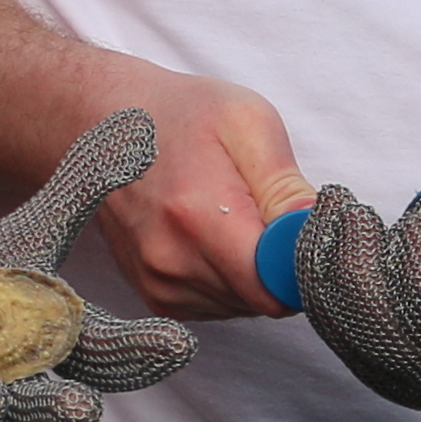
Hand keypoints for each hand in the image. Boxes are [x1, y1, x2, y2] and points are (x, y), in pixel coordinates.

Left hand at [0, 111, 193, 421]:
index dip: (138, 357)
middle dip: (58, 415)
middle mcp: (8, 398)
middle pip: (43, 416)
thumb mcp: (22, 240)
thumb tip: (136, 128)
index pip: (104, 360)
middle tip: (80, 410)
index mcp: (48, 352)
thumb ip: (78, 194)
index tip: (178, 346)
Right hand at [88, 71, 301, 320]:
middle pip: (263, 300)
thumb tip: (318, 231)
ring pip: (243, 306)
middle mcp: (172, 262)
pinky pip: (218, 306)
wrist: (102, 125)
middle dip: (280, 264)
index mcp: (198, 217)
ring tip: (233, 216)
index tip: (304, 232)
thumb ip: (286, 186)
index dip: (303, 266)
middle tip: (267, 210)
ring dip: (254, 272)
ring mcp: (158, 283)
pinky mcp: (154, 295)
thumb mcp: (247, 123)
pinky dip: (230, 279)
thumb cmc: (182, 115)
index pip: (275, 288)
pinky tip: (215, 235)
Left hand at [264, 127, 420, 410]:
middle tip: (355, 210)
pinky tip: (324, 222)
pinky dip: (314, 273)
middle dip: (360, 272)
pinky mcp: (374, 356)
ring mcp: (413, 371)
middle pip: (393, 344)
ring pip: (352, 338)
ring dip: (328, 268)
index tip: (416, 224)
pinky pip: (331, 326)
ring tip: (337, 205)